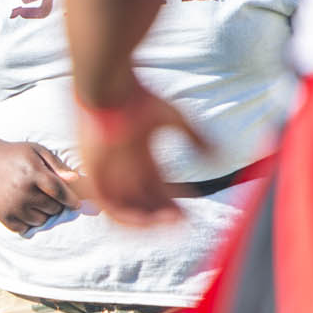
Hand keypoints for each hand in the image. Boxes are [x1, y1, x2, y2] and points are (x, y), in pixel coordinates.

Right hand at [0, 140, 90, 232]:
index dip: (71, 199)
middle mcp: (21, 190)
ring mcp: (11, 205)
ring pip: (41, 220)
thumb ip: (57, 165)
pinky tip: (26, 209)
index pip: (58, 191)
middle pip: (52, 208)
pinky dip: (29, 222)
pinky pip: (25, 228)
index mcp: (32, 172)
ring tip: (36, 201)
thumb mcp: (37, 151)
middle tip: (49, 196)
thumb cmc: (16, 155)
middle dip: (56, 204)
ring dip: (43, 213)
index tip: (76, 203)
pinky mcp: (3, 215)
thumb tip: (75, 179)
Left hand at [77, 85, 211, 226]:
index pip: (155, 187)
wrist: (107, 89)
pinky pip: (108, 207)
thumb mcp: (173, 118)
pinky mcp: (94, 176)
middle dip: (162, 214)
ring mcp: (107, 172)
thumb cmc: (138, 98)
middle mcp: (122, 167)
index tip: (187, 212)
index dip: (170, 202)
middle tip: (181, 222)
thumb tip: (218, 157)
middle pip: (142, 200)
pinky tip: (149, 222)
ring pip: (126, 207)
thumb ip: (195, 138)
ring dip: (147, 220)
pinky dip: (128, 218)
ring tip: (168, 223)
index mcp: (139, 154)